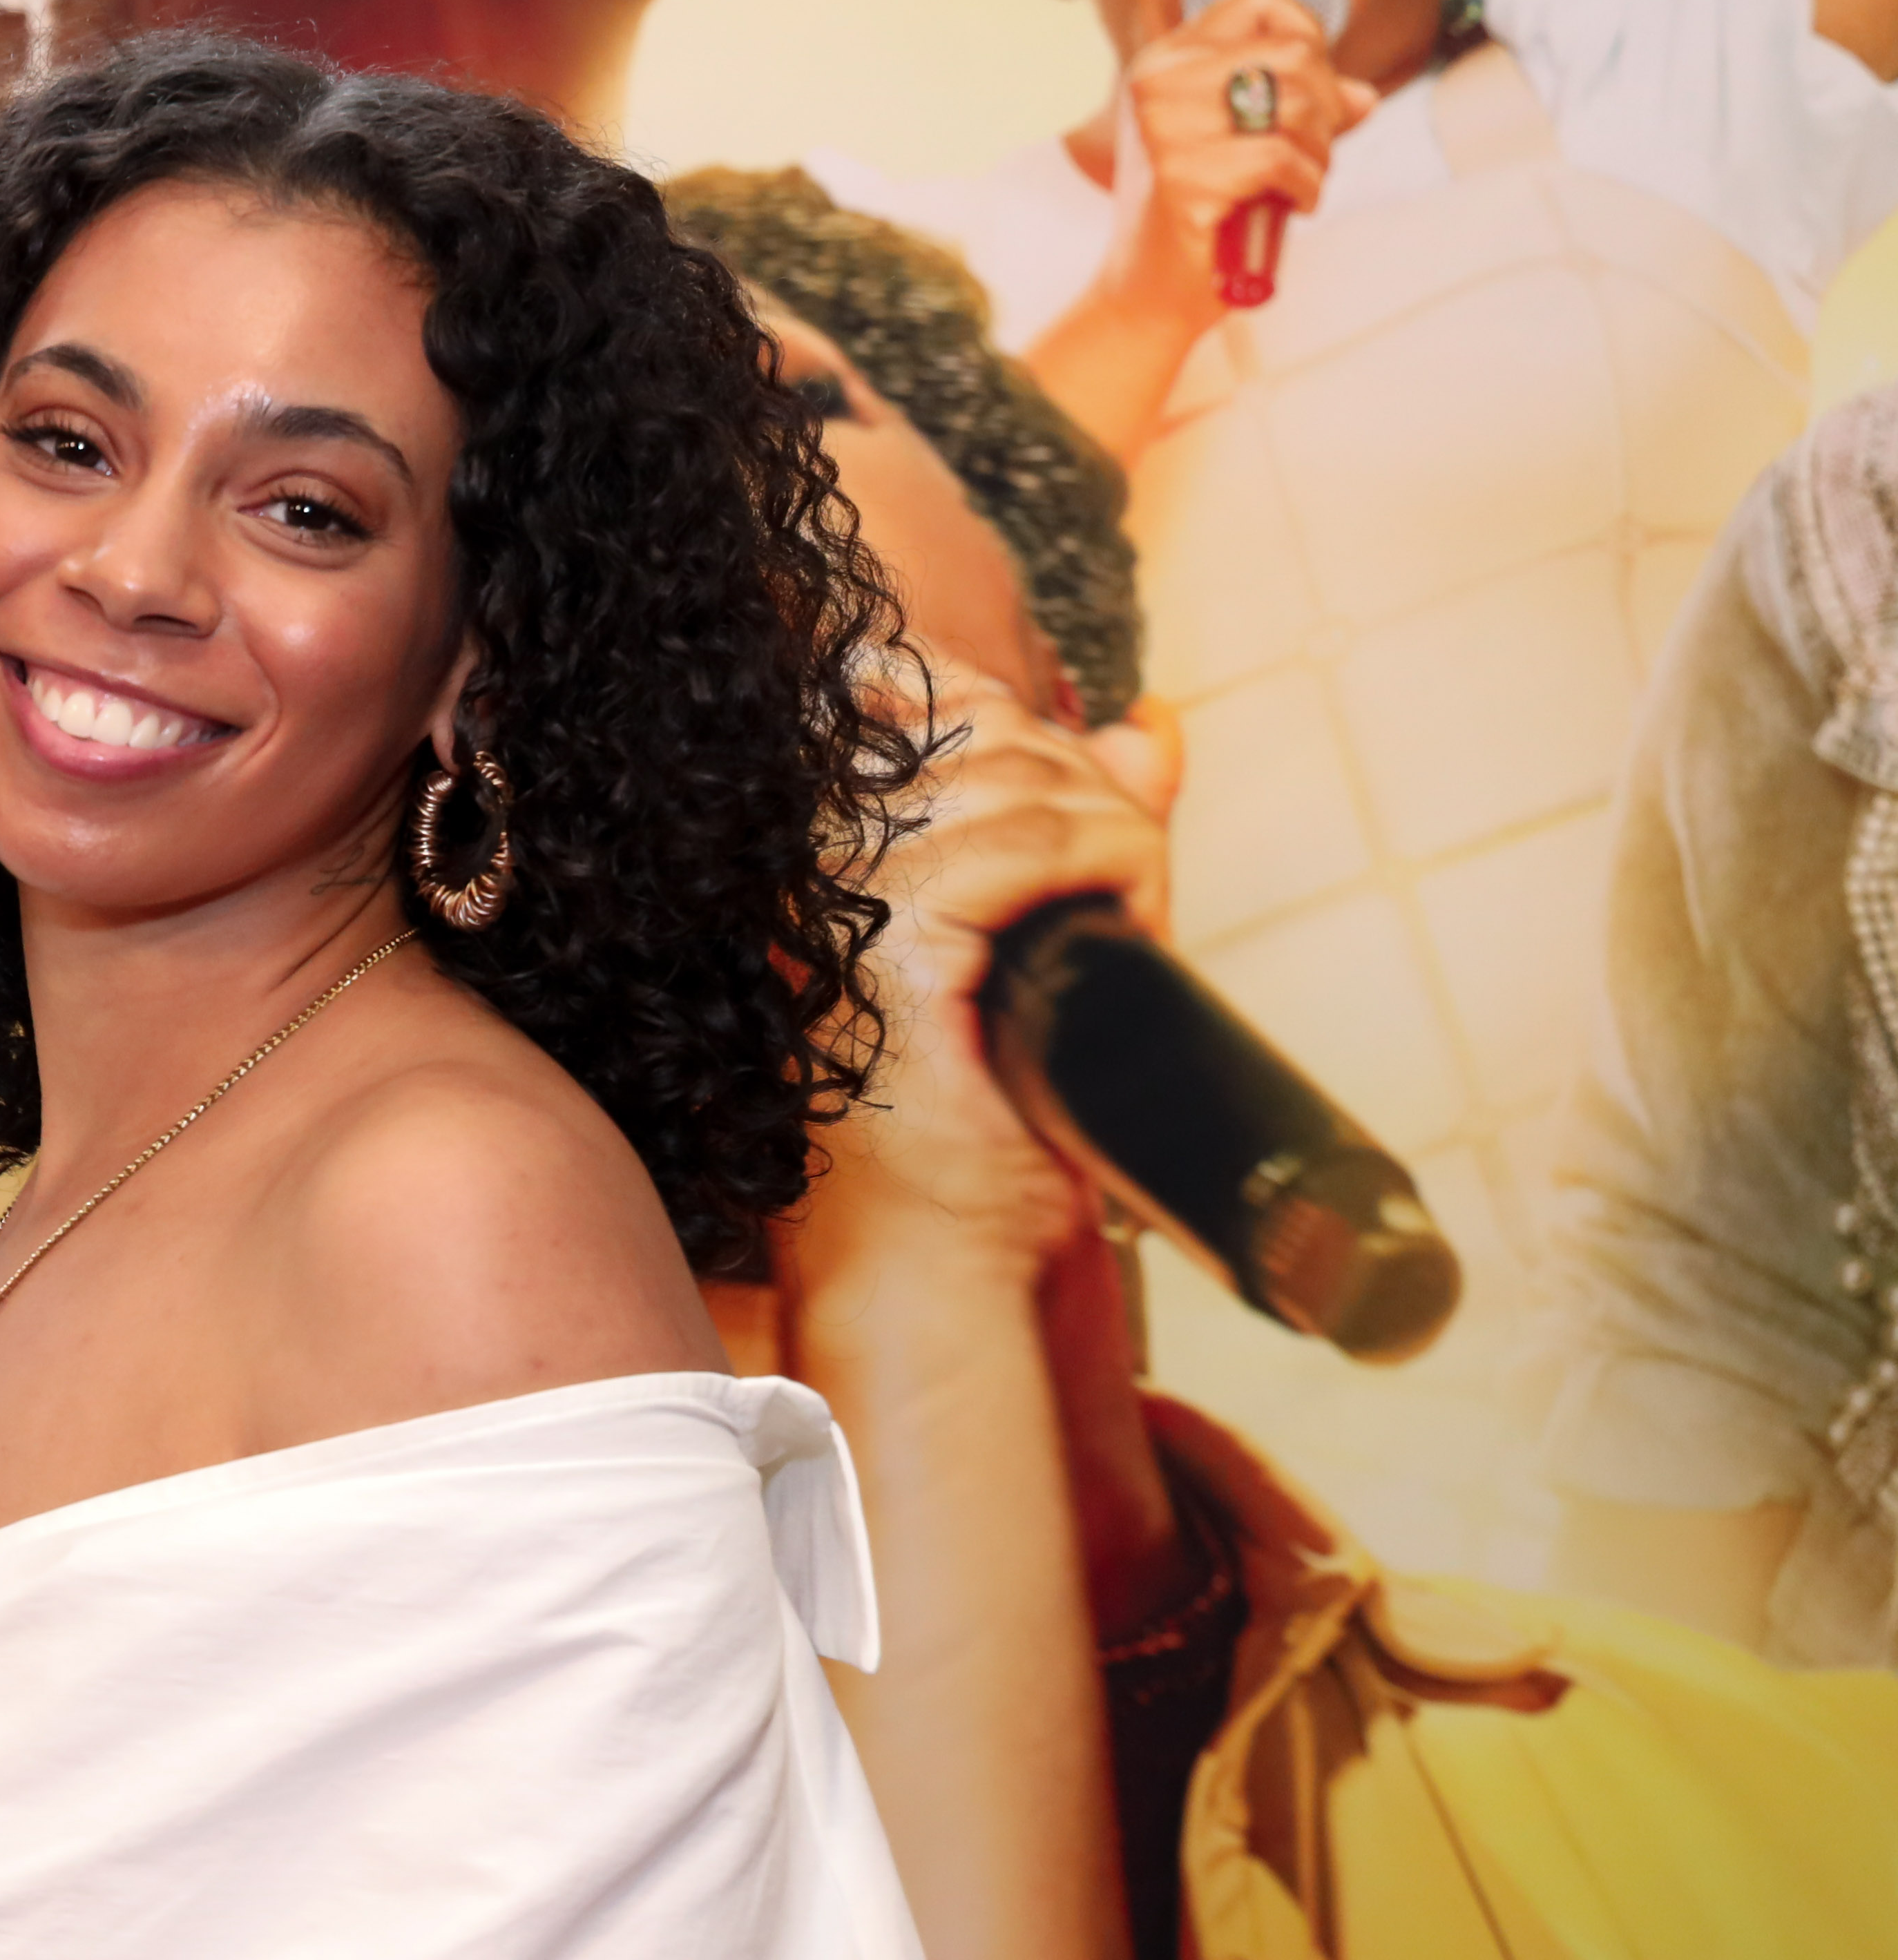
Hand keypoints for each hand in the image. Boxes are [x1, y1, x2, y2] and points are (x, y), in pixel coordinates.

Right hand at [789, 666, 1183, 1301]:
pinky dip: (1117, 864)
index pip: (920, 694)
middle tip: (1131, 893)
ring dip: (1114, 831)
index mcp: (817, 855)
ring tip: (1136, 919)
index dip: (1030, 722)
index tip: (1095, 817)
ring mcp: (840, 899)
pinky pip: (1034, 842)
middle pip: (981, 725)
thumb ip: (1085, 826)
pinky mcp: (895, 946)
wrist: (934, 1265)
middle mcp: (807, 862)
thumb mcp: (1047, 946)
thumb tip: (1152, 723)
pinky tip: (1133, 921)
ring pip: (1019, 776)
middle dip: (1087, 784)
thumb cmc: (973, 1136)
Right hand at [1093, 0, 1374, 334]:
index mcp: (1165, 58)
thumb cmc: (1199, 209)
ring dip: (1320, 150)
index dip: (1307, 36)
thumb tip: (1364, 97)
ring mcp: (1163, 128)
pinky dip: (1306, 186)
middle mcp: (1156, 82)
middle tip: (1312, 150)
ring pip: (1294, 104)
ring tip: (1299, 179)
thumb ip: (1295, 105)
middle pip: (1294, 53)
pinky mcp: (1182, 176)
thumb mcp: (1239, 139)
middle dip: (1326, 107)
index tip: (1306, 88)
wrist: (1149, 289)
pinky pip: (1282, 158)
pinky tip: (1291, 205)